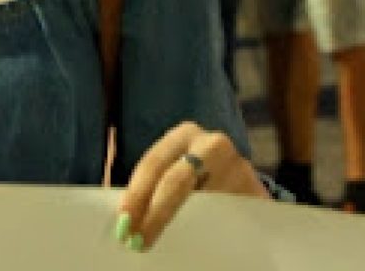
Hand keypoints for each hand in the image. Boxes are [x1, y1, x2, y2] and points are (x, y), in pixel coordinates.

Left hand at [115, 122, 267, 251]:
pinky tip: (190, 246)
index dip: (136, 194)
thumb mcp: (175, 166)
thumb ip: (155, 180)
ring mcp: (237, 166)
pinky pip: (226, 213)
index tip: (123, 222)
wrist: (244, 179)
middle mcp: (211, 144)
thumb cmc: (198, 173)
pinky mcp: (258, 191)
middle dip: (153, 214)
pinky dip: (205, 231)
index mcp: (184, 135)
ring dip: (177, 224)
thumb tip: (123, 212)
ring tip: (157, 243)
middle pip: (175, 181)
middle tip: (137, 239)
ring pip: (202, 200)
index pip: (153, 164)